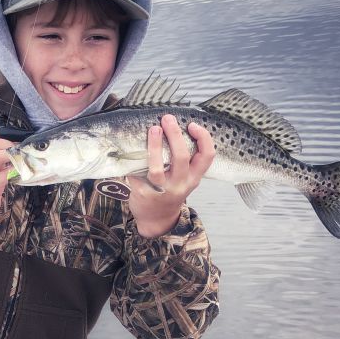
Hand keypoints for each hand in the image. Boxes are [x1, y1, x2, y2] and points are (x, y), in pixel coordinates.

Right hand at [0, 127, 13, 221]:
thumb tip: (14, 138)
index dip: (5, 134)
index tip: (14, 140)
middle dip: (11, 145)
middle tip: (18, 151)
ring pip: (1, 155)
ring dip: (14, 156)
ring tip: (19, 160)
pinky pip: (7, 173)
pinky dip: (15, 170)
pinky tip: (17, 172)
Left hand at [127, 115, 214, 236]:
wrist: (156, 219)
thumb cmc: (171, 191)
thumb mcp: (186, 178)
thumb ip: (186, 160)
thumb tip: (174, 127)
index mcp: (194, 178)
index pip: (207, 156)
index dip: (203, 138)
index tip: (192, 125)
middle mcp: (180, 184)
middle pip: (182, 157)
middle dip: (175, 135)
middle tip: (168, 119)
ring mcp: (161, 190)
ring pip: (158, 168)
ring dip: (155, 146)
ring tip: (153, 129)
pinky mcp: (143, 192)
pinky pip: (137, 173)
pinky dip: (134, 159)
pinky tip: (132, 147)